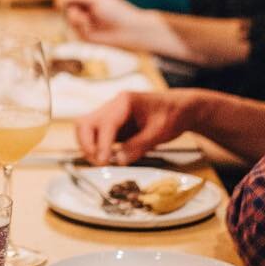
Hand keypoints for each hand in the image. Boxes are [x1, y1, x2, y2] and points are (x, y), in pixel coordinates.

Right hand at [57, 0, 180, 60]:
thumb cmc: (115, 10)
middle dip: (70, 8)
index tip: (62, 0)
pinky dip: (80, 27)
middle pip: (63, 6)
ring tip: (87, 19)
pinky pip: (74, 29)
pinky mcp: (83, 35)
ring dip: (76, 18)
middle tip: (81, 10)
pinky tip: (90, 28)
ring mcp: (82, 22)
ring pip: (67, 18)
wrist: (127, 30)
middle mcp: (82, 9)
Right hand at [75, 88, 195, 165]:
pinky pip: (95, 135)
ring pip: (85, 129)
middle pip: (85, 123)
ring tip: (102, 163)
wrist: (179, 108)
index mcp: (125, 102)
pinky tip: (106, 159)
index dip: (102, 143)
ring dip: (88, 147)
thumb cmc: (172, 115)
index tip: (103, 162)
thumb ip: (139, 145)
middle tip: (99, 163)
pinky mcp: (112, 125)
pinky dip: (96, 148)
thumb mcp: (160, 131)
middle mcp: (113, 106)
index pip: (106, 123)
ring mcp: (110, 115)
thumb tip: (119, 161)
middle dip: (87, 145)